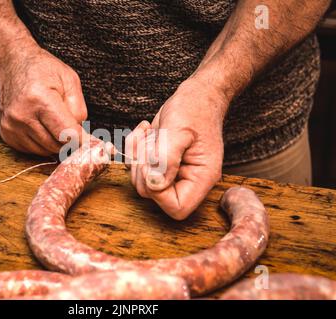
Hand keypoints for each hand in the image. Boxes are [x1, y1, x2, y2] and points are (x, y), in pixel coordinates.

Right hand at [0, 43, 87, 154]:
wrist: (11, 65)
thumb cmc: (43, 70)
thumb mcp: (70, 81)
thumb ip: (79, 110)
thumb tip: (82, 137)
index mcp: (40, 99)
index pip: (66, 134)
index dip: (80, 139)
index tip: (87, 138)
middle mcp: (22, 115)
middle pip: (57, 145)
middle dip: (68, 140)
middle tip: (71, 127)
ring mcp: (12, 126)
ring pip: (45, 151)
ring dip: (55, 142)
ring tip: (54, 122)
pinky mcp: (6, 134)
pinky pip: (33, 150)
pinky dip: (42, 142)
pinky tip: (41, 125)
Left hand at [125, 77, 228, 219]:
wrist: (198, 95)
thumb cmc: (195, 109)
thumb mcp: (179, 130)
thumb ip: (166, 159)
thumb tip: (153, 184)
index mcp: (201, 177)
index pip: (177, 207)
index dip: (158, 193)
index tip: (153, 166)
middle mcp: (187, 179)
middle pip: (152, 195)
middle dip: (143, 168)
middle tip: (151, 144)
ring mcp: (171, 172)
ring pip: (140, 180)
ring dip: (137, 156)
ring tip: (151, 135)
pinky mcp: (158, 162)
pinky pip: (135, 165)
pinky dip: (133, 148)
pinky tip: (145, 131)